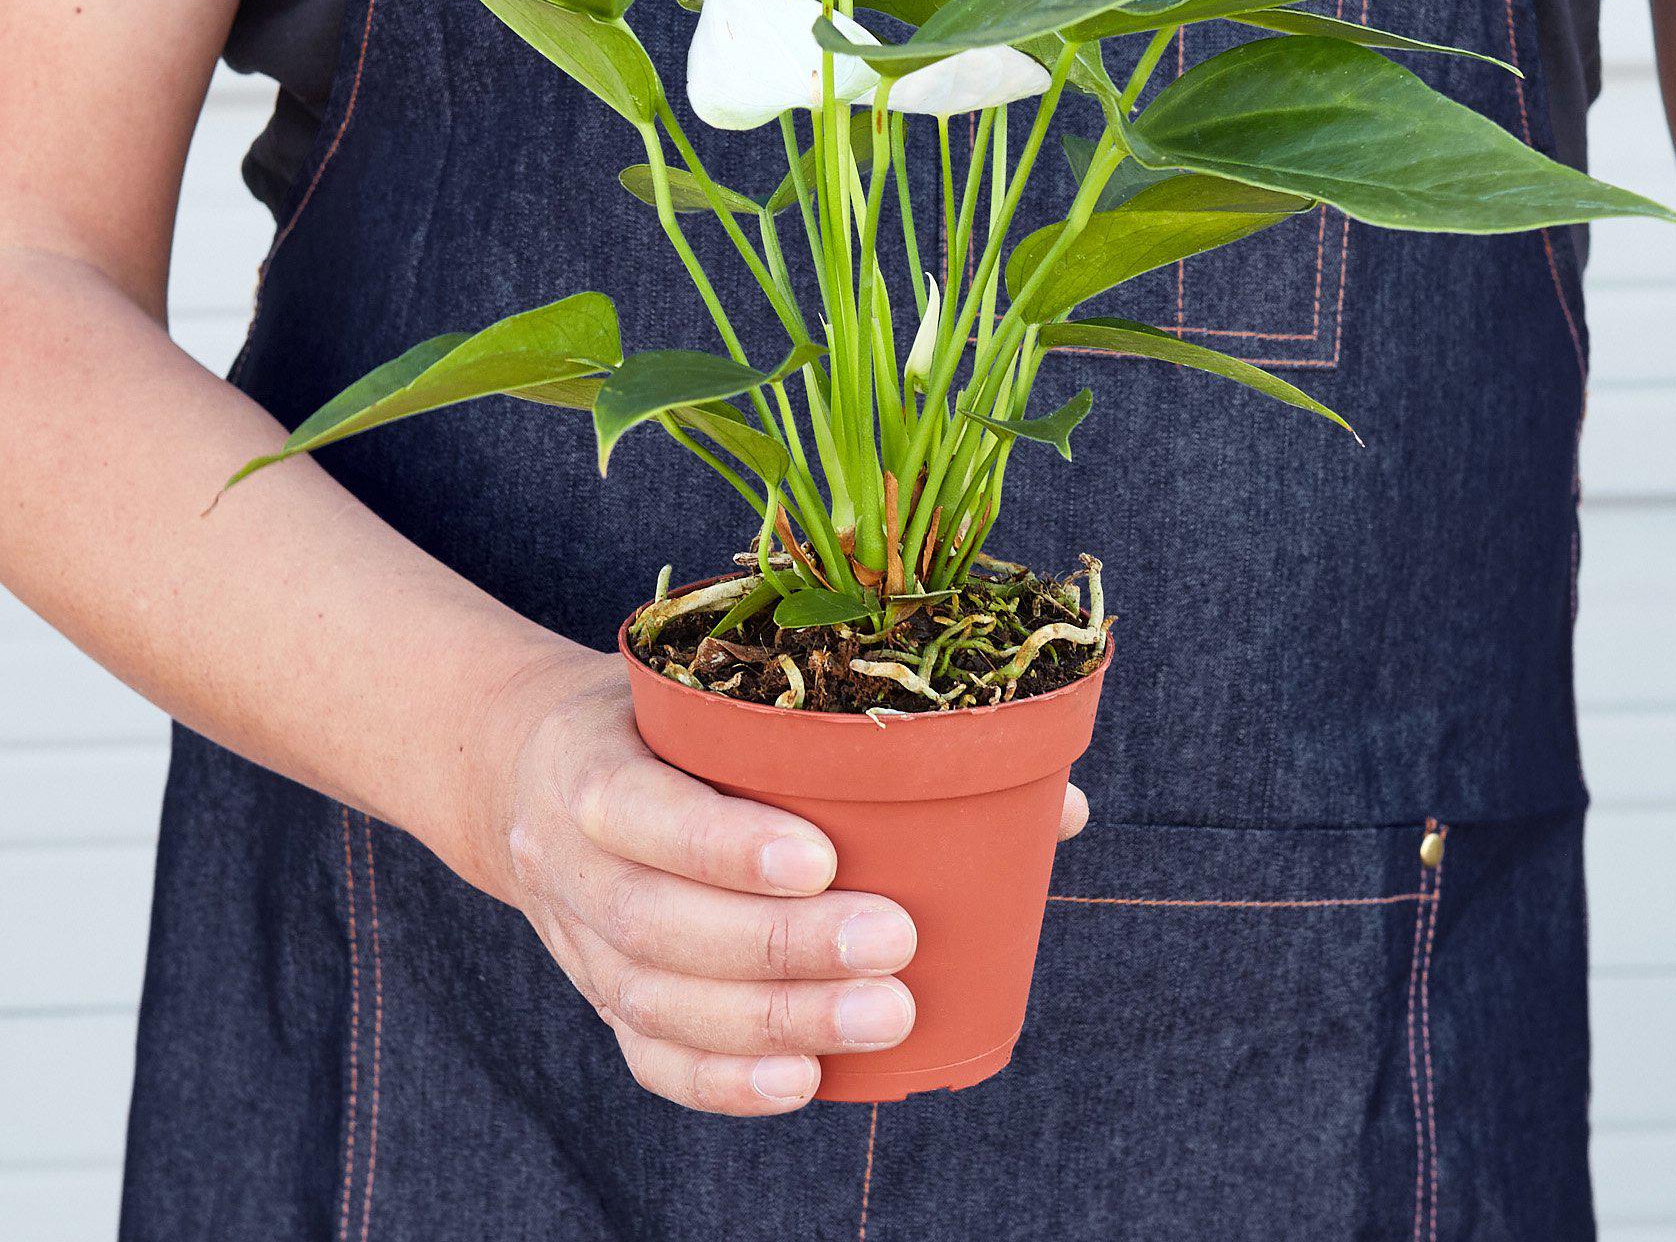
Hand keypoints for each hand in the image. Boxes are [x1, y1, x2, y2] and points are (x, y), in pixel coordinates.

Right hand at [467, 646, 1088, 1115]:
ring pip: (657, 1000)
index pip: (639, 809)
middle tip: (894, 942)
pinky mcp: (600, 998)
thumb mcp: (716, 689)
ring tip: (885, 1015)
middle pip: (658, 924)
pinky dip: (725, 1081)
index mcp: (586, 761)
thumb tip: (1055, 803)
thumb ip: (852, 731)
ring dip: (773, 1019)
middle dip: (780, 947)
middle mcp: (567, 859)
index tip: (824, 856)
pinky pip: (650, 1058)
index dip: (724, 844)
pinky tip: (804, 1082)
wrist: (525, 771)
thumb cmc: (659, 719)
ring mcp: (575, 939)